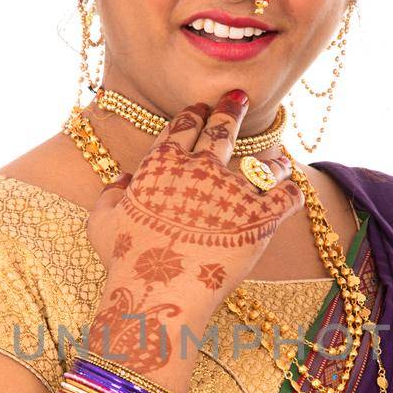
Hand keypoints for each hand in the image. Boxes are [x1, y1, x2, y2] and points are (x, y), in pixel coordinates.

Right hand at [84, 91, 302, 380]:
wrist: (159, 294)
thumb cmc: (125, 263)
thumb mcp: (101, 223)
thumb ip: (110, 195)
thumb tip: (123, 179)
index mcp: (162, 164)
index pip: (183, 125)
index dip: (193, 114)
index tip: (200, 110)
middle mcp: (200, 169)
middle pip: (222, 128)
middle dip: (231, 109)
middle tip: (239, 99)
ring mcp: (233, 191)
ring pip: (262, 162)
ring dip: (270, 159)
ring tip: (277, 159)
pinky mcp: (261, 218)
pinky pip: (287, 195)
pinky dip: (291, 189)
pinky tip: (290, 189)